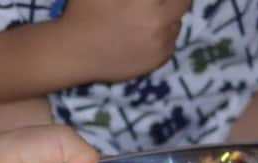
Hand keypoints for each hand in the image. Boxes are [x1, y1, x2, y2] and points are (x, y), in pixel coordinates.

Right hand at [61, 0, 191, 82]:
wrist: (74, 51)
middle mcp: (159, 19)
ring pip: (178, 22)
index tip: (151, 1)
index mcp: (146, 1)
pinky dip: (164, 36)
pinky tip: (147, 34)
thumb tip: (138, 0)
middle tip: (156, 4)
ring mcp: (159, 43)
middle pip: (183, 1)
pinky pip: (171, 44)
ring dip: (170, 15)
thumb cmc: (84, 11)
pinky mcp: (155, 61)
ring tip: (150, 16)